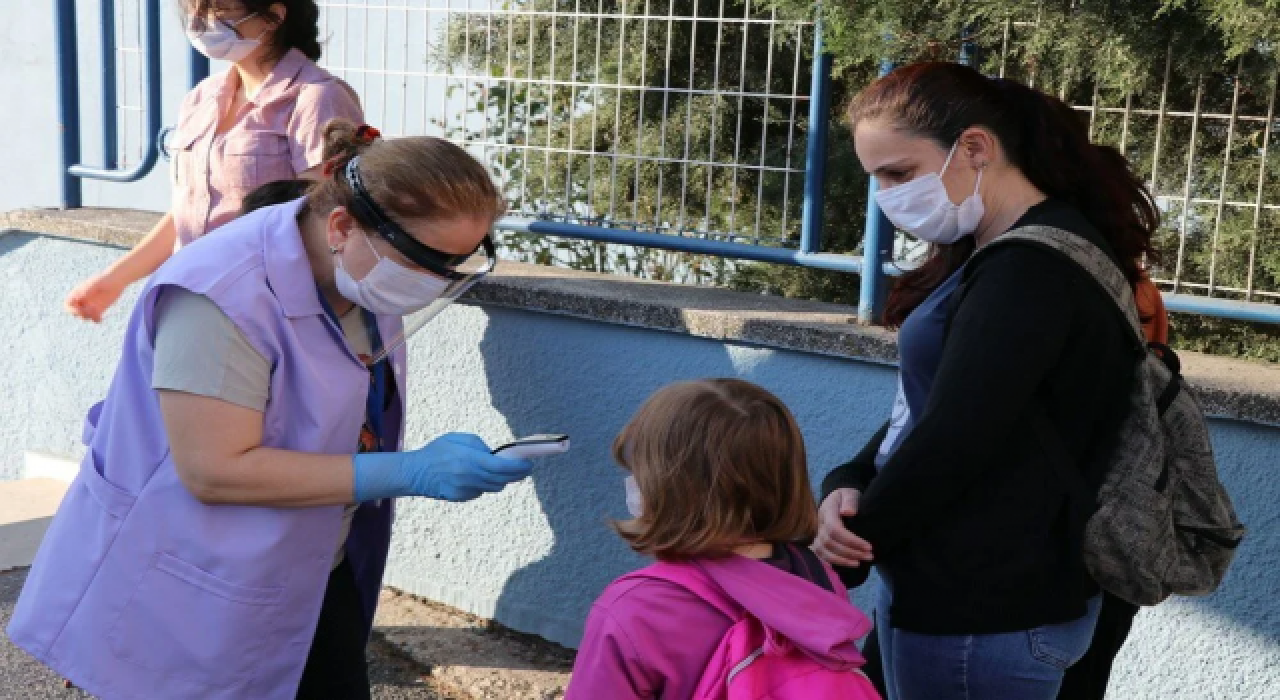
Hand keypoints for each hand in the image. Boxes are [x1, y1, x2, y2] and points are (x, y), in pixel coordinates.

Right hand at [65, 271, 125, 322]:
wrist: (116, 281)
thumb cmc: (105, 280)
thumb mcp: (96, 284)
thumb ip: (88, 290)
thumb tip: (80, 296)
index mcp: (78, 293)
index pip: (68, 304)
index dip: (71, 309)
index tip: (79, 310)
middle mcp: (82, 300)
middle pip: (75, 312)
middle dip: (79, 314)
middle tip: (89, 312)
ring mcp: (90, 305)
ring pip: (84, 316)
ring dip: (88, 317)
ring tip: (96, 312)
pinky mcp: (99, 309)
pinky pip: (94, 318)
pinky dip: (96, 320)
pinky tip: (99, 319)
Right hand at [353, 433, 533, 502]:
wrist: (416, 472)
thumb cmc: (437, 451)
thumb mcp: (458, 439)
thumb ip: (479, 446)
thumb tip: (496, 455)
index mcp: (470, 460)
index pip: (503, 467)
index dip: (519, 467)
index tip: (529, 464)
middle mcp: (471, 477)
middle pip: (503, 479)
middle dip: (517, 474)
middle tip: (525, 469)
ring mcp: (466, 490)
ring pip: (494, 487)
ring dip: (501, 479)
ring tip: (502, 470)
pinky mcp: (462, 497)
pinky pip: (481, 491)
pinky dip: (485, 484)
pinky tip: (477, 476)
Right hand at [812, 488, 873, 567]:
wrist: (838, 498)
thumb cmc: (847, 496)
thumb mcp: (850, 493)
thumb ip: (850, 501)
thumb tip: (848, 512)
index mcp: (827, 511)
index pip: (834, 529)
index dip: (851, 541)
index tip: (868, 546)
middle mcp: (819, 523)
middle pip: (830, 543)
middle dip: (850, 552)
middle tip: (869, 556)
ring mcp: (817, 533)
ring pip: (823, 551)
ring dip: (842, 560)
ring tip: (859, 563)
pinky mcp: (818, 541)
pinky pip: (821, 555)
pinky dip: (833, 562)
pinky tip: (847, 565)